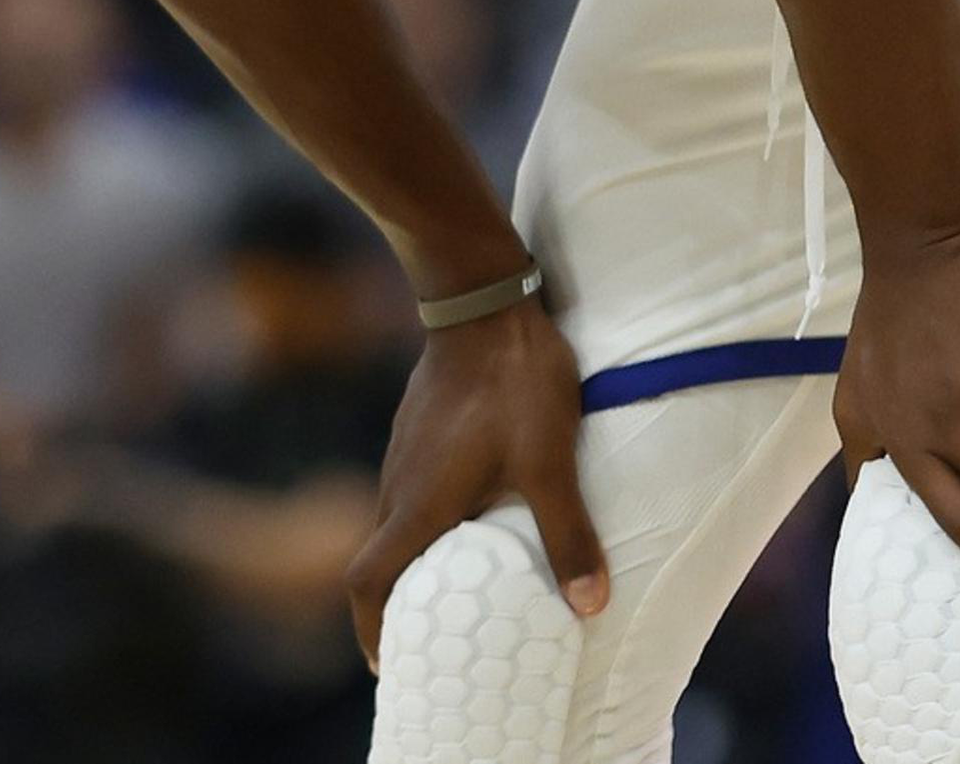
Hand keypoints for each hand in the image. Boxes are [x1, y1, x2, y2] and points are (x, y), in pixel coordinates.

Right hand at [345, 300, 606, 666]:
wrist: (482, 295)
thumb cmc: (513, 380)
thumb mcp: (549, 460)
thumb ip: (567, 534)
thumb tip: (590, 605)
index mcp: (420, 504)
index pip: (369, 581)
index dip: (370, 629)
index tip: (386, 664)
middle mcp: (400, 484)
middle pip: (380, 560)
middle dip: (398, 607)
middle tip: (431, 641)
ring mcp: (404, 453)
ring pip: (396, 524)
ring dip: (414, 563)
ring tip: (456, 591)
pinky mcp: (417, 429)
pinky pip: (411, 493)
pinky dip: (427, 525)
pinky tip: (469, 521)